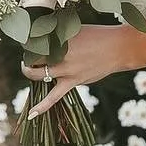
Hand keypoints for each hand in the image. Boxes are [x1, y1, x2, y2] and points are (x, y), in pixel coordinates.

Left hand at [23, 23, 141, 113]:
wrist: (118, 48)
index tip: (32, 42)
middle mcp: (60, 56)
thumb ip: (60, 36)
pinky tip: (31, 115)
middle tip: (30, 54)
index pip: (35, 43)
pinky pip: (54, 97)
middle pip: (33, 58)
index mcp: (60, 41)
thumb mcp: (75, 30)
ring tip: (28, 69)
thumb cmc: (98, 35)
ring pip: (38, 75)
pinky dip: (42, 106)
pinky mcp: (73, 82)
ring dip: (29, 73)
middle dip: (28, 56)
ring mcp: (66, 70)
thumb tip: (47, 38)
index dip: (31, 43)